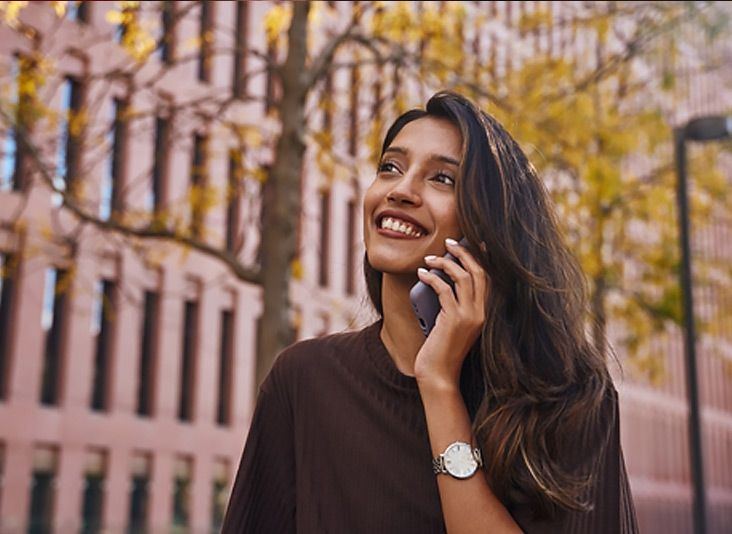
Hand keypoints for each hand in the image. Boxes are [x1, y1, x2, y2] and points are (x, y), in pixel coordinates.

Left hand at [414, 238, 488, 389]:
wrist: (439, 376)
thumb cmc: (442, 350)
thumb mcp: (452, 324)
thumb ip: (454, 304)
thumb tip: (443, 279)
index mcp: (486, 313)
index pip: (489, 278)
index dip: (482, 257)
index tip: (473, 242)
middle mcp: (482, 313)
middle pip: (479, 272)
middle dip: (464, 252)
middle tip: (449, 242)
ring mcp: (470, 316)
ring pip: (462, 277)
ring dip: (445, 262)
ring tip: (430, 258)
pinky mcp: (454, 320)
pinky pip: (444, 289)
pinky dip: (432, 277)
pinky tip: (422, 274)